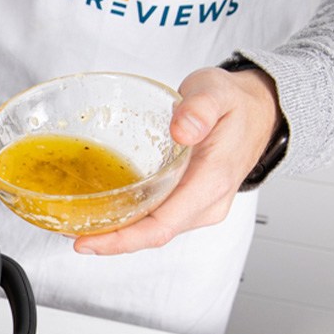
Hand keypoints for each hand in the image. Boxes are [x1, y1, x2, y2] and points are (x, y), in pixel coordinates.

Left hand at [72, 67, 281, 254]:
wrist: (259, 112)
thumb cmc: (235, 103)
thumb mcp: (217, 91)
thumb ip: (199, 108)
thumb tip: (181, 130)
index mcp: (213, 181)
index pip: (163, 225)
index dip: (124, 239)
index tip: (88, 242)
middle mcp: (207, 203)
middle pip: (154, 234)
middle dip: (113, 240)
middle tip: (73, 235)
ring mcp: (200, 206)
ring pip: (155, 230)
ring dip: (119, 233)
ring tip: (81, 228)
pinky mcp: (192, 203)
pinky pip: (158, 220)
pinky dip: (131, 222)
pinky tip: (105, 215)